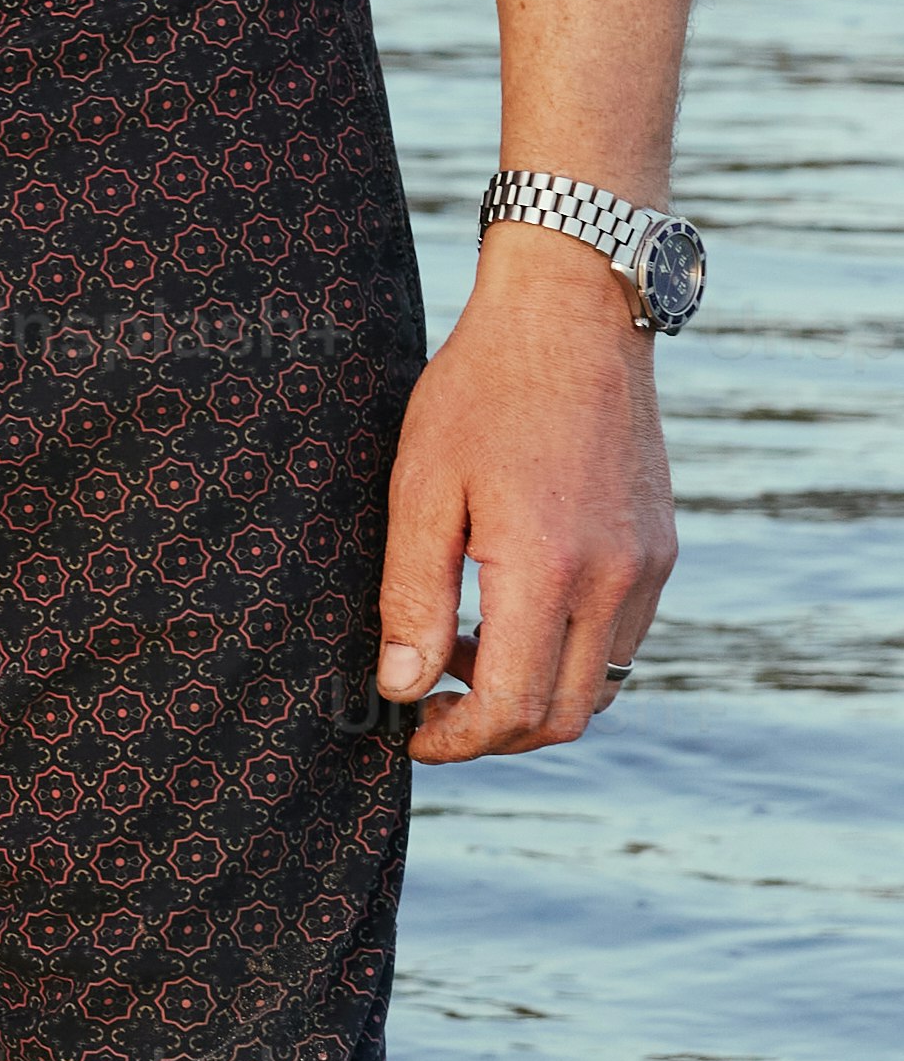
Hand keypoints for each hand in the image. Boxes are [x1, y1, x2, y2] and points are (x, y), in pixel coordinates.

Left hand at [366, 232, 678, 759]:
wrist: (571, 320)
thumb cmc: (479, 392)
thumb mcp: (420, 485)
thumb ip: (411, 593)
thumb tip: (400, 686)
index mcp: (549, 568)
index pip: (514, 705)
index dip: (458, 740)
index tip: (411, 734)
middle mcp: (615, 581)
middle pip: (565, 714)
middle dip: (494, 732)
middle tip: (429, 708)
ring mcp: (649, 569)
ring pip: (600, 684)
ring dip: (531, 694)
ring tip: (457, 652)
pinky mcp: (661, 552)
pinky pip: (619, 639)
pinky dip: (566, 654)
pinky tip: (508, 613)